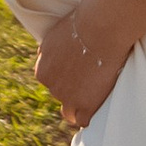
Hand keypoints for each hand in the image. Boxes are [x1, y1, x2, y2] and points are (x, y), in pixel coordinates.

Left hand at [32, 1, 128, 129]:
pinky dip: (89, 116)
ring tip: (95, 95)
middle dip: (73, 90)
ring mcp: (69, 98)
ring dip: (81, 104)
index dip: (65, 78)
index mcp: (43, 71)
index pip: (51, 82)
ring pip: (71, 112)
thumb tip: (44, 57)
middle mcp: (52, 87)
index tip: (78, 72)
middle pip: (61, 95)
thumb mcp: (55, 35)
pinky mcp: (86, 105)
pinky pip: (84, 120)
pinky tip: (97, 109)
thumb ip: (49, 51)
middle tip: (91, 79)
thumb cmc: (83, 24)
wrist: (102, 28)